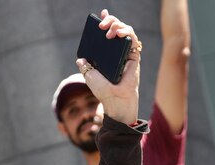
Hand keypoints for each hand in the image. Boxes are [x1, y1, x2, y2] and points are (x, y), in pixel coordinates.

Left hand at [78, 9, 140, 124]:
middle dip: (110, 21)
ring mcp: (126, 52)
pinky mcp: (134, 55)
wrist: (114, 99)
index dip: (106, 22)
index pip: (107, 34)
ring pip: (126, 30)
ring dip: (117, 25)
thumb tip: (80, 58)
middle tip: (102, 24)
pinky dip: (126, 32)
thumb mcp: (90, 75)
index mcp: (108, 55)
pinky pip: (133, 38)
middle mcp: (117, 52)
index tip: (100, 15)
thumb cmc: (103, 90)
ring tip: (109, 31)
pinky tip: (119, 33)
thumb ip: (85, 65)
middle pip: (116, 29)